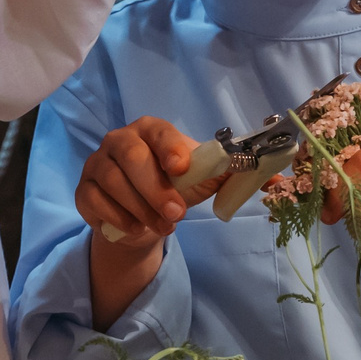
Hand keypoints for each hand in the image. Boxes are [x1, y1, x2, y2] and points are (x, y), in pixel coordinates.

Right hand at [79, 117, 229, 328]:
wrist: (145, 217)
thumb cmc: (177, 188)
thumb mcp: (207, 179)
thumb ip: (237, 173)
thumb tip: (277, 177)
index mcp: (151, 130)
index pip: (158, 132)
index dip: (169, 147)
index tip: (182, 168)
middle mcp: (119, 141)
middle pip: (130, 157)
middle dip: (155, 188)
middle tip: (177, 213)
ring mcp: (97, 164)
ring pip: (112, 183)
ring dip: (141, 209)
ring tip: (165, 227)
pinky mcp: (83, 191)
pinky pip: (94, 203)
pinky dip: (116, 219)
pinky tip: (136, 229)